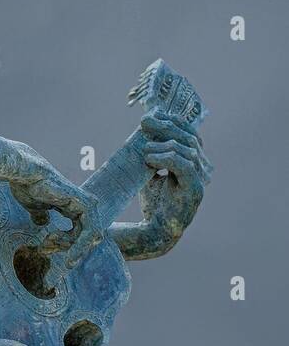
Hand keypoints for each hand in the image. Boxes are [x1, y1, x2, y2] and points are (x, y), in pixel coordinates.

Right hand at [8, 149, 104, 271]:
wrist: (26, 176)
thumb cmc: (27, 187)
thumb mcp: (35, 207)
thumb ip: (41, 215)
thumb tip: (42, 222)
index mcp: (73, 206)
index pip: (77, 235)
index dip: (60, 245)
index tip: (42, 248)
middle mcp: (84, 206)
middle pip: (84, 240)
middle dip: (64, 248)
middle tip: (43, 249)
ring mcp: (89, 206)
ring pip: (89, 240)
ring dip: (69, 249)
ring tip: (47, 245)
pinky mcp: (88, 207)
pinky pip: (90, 233)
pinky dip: (79, 246)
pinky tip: (65, 252)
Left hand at [138, 110, 209, 235]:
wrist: (154, 229)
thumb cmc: (153, 200)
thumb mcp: (150, 170)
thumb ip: (152, 151)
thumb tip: (145, 127)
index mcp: (194, 161)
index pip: (189, 134)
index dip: (173, 122)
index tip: (151, 116)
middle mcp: (202, 168)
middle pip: (189, 138)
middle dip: (166, 127)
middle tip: (144, 123)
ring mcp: (200, 179)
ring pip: (186, 150)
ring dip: (162, 145)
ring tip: (143, 150)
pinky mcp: (195, 189)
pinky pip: (184, 166)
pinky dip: (165, 158)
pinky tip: (149, 159)